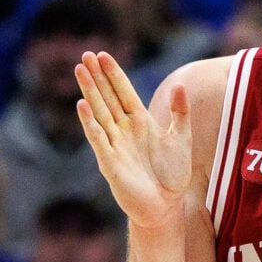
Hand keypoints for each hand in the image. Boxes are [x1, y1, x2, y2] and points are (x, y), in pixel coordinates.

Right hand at [76, 52, 190, 236]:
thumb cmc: (172, 175)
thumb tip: (179, 85)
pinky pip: (98, 139)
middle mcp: (123, 129)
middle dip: (97, 77)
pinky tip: (82, 105)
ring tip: (80, 70)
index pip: (123, 91)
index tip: (102, 55)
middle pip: (107, 97)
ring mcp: (115, 144)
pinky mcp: (110, 162)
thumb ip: (180, 113)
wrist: (166, 206)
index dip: (113, 73)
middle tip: (85, 55)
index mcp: (139, 121)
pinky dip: (90, 123)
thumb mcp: (181, 139)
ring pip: (99, 112)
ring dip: (89, 92)